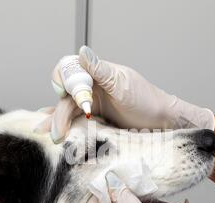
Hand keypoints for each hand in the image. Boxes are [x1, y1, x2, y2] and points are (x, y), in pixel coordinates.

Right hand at [49, 46, 214, 142]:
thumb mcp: (122, 85)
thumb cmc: (146, 101)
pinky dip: (66, 127)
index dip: (63, 81)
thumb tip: (82, 52)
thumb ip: (100, 70)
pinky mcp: (94, 119)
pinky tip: (56, 133)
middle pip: (66, 96)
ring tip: (53, 137)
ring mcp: (92, 104)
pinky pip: (75, 122)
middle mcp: (91, 87)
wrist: (161, 122)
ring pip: (68, 111)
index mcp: (97, 73)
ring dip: (59, 123)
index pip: (70, 70)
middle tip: (57, 132)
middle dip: (59, 114)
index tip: (65, 95)